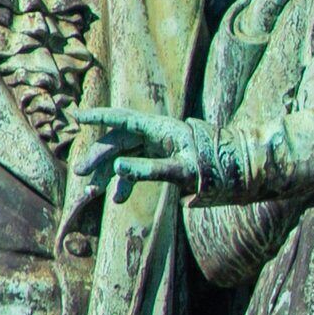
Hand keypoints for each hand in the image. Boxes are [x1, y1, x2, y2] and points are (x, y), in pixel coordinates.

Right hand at [76, 108, 221, 195]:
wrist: (238, 170)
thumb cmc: (212, 167)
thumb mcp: (181, 170)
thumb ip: (149, 169)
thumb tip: (117, 167)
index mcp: (159, 128)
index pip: (123, 119)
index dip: (98, 116)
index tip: (75, 115)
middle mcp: (155, 134)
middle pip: (118, 141)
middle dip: (98, 158)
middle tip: (81, 175)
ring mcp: (158, 146)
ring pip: (124, 156)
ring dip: (108, 173)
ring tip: (93, 193)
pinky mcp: (162, 159)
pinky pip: (136, 167)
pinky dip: (125, 182)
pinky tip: (118, 199)